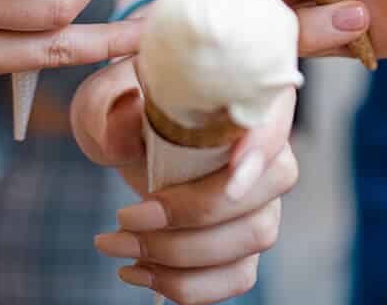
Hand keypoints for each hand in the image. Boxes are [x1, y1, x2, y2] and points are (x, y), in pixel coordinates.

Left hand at [72, 59, 297, 303]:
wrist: (130, 141)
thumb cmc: (128, 112)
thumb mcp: (112, 101)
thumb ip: (117, 114)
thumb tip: (122, 130)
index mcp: (245, 103)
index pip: (273, 124)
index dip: (260, 151)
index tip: (230, 177)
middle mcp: (268, 155)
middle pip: (261, 198)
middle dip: (190, 218)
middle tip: (127, 216)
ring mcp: (262, 205)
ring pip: (250, 243)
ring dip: (178, 257)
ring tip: (118, 244)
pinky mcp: (245, 246)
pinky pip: (236, 278)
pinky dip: (185, 285)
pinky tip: (139, 271)